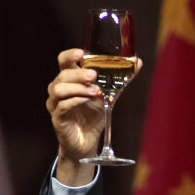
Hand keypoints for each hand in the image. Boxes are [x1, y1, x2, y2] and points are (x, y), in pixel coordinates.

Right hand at [46, 49, 141, 183]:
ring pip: (59, 89)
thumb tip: (138, 63)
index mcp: (70, 80)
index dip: (70, 55)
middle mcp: (59, 89)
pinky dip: (76, 100)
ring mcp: (56, 104)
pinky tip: (89, 99)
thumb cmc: (94, 116)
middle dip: (78, 73)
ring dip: (78, 87)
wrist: (88, 141)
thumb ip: (121, 80)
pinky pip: (63, 106)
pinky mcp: (58, 118)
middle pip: (62, 74)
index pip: (64, 61)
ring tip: (95, 91)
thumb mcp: (109, 95)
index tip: (81, 53)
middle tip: (93, 75)